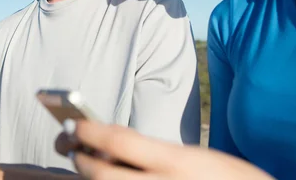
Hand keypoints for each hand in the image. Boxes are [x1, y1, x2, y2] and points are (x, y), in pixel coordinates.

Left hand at [56, 120, 273, 179]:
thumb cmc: (225, 178)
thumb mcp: (193, 157)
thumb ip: (155, 151)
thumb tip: (110, 144)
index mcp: (175, 161)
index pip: (120, 139)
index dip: (89, 129)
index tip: (74, 121)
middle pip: (101, 172)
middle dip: (80, 158)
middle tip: (70, 145)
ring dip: (85, 177)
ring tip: (83, 164)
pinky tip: (100, 179)